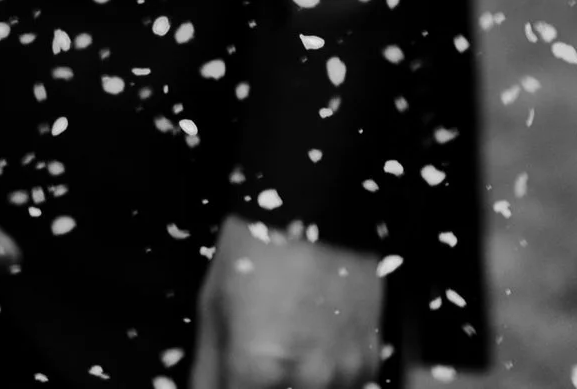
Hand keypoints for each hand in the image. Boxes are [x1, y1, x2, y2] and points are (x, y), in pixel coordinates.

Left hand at [188, 220, 381, 388]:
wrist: (315, 206)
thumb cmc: (257, 246)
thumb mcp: (213, 303)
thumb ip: (207, 368)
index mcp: (258, 367)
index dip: (231, 387)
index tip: (233, 376)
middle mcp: (306, 380)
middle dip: (262, 384)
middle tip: (261, 357)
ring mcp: (344, 374)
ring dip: (296, 381)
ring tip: (288, 342)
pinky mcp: (369, 361)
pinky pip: (345, 385)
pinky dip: (327, 373)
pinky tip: (314, 340)